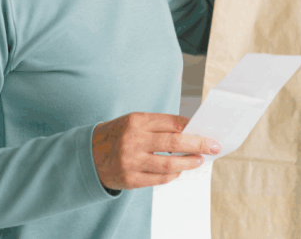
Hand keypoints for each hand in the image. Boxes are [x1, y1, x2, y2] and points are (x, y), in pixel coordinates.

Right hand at [91, 112, 221, 190]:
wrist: (87, 155)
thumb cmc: (117, 135)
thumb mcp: (134, 122)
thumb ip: (159, 125)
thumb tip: (190, 130)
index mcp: (136, 121)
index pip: (172, 122)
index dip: (192, 127)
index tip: (207, 130)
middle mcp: (133, 140)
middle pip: (174, 143)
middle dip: (198, 145)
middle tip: (213, 146)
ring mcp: (131, 161)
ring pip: (169, 165)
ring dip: (188, 163)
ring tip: (199, 160)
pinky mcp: (130, 179)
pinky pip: (158, 179)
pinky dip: (172, 176)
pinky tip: (179, 172)